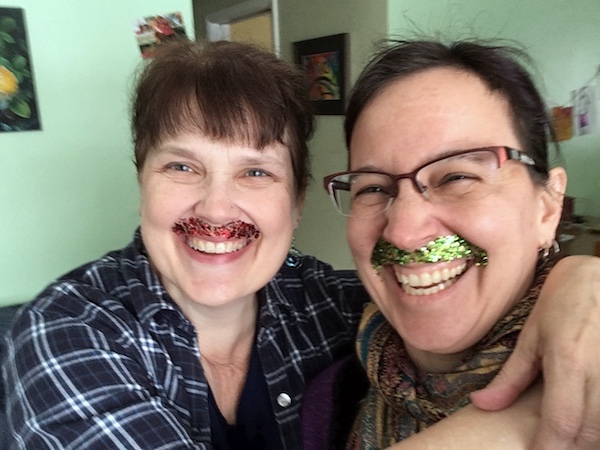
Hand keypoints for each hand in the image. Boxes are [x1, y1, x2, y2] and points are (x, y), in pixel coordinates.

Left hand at [471, 255, 599, 448]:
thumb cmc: (565, 301)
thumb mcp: (532, 336)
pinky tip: (589, 413)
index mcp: (569, 361)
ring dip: (590, 436)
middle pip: (591, 434)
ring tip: (569, 430)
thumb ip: (511, 377)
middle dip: (570, 447)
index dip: (548, 448)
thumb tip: (480, 405)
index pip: (561, 424)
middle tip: (550, 443)